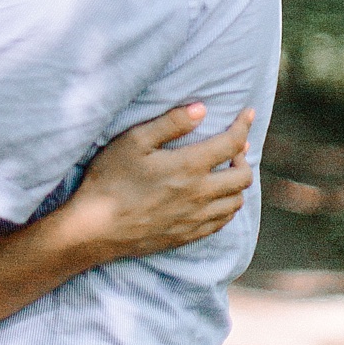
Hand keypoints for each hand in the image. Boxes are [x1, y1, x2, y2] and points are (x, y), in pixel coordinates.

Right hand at [52, 103, 253, 267]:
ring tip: (225, 171)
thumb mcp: (134, 140)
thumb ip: (170, 123)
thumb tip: (202, 108)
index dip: (243, 125)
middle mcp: (200, 194)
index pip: (232, 144)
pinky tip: (215, 198)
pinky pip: (222, 222)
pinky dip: (227, 206)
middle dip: (244, 157)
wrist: (95, 229)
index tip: (248, 114)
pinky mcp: (188, 235)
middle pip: (243, 176)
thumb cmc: (110, 179)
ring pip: (236, 202)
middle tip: (232, 147)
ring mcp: (196, 218)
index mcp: (189, 167)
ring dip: (238, 184)